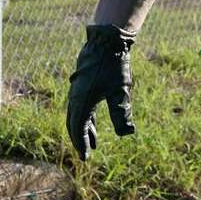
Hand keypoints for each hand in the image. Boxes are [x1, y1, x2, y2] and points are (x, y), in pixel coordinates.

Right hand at [67, 25, 135, 160]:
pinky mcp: (82, 84)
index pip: (78, 128)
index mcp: (82, 101)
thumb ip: (121, 112)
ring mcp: (77, 90)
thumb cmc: (114, 66)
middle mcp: (75, 97)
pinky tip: (93, 122)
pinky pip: (80, 106)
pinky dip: (86, 117)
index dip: (81, 144)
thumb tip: (127, 134)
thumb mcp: (120, 90)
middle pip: (73, 123)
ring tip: (93, 143)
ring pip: (77, 115)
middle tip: (86, 153)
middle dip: (79, 139)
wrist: (106, 41)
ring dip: (84, 129)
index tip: (85, 158)